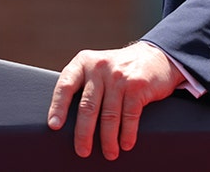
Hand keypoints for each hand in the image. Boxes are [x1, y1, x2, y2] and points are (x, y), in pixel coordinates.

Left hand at [46, 41, 184, 160]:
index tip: (54, 126)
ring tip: (109, 153)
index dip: (58, 107)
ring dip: (108, 140)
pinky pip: (130, 116)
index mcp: (83, 62)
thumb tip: (66, 120)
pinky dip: (127, 134)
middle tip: (82, 151)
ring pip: (109, 115)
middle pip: (87, 106)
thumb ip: (83, 85)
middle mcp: (99, 68)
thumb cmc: (119, 69)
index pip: (65, 85)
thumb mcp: (97, 68)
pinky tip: (125, 144)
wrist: (155, 56)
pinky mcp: (137, 86)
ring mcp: (119, 77)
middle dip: (84, 133)